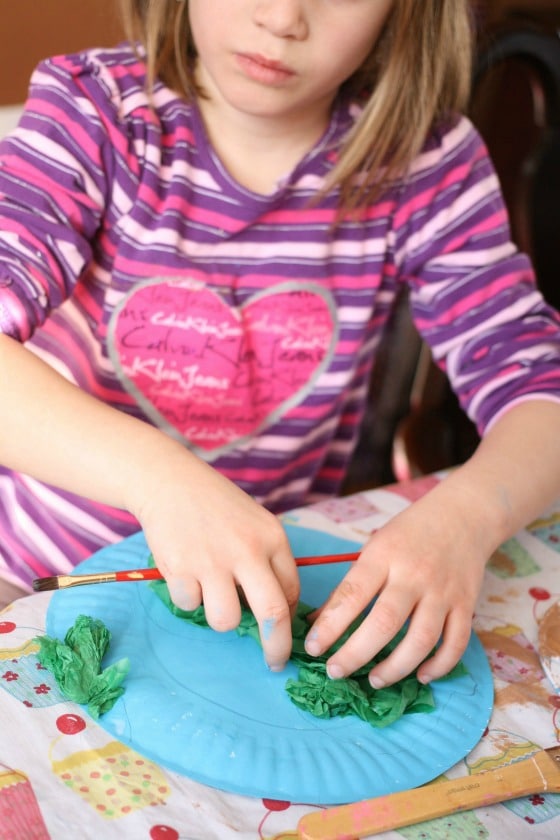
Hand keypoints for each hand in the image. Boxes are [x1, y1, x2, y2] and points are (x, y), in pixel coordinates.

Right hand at [129, 447, 299, 671]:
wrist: (170, 481)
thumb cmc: (216, 505)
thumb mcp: (255, 523)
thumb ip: (267, 560)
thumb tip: (277, 610)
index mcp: (273, 538)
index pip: (291, 592)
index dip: (288, 619)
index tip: (284, 634)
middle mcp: (248, 550)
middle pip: (272, 614)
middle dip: (276, 647)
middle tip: (274, 662)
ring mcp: (213, 560)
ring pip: (225, 620)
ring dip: (219, 616)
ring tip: (210, 590)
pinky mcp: (181, 568)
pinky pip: (189, 605)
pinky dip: (187, 596)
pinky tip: (185, 569)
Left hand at [304, 483, 489, 686]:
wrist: (462, 515)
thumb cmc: (409, 534)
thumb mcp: (375, 548)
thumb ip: (352, 585)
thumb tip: (319, 623)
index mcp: (384, 556)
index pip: (352, 595)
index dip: (330, 626)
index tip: (312, 648)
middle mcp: (414, 575)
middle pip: (384, 623)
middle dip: (356, 654)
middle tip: (336, 672)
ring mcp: (443, 591)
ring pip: (421, 639)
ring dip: (395, 668)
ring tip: (374, 680)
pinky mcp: (466, 604)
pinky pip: (455, 643)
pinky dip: (439, 666)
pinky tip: (421, 675)